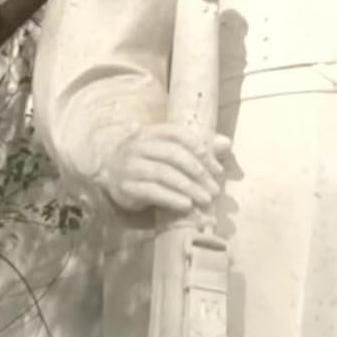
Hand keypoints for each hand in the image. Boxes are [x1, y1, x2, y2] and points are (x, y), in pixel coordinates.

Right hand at [96, 122, 230, 216]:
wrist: (109, 172)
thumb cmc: (147, 159)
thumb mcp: (168, 149)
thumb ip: (197, 146)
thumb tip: (226, 143)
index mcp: (152, 131)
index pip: (179, 134)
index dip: (199, 148)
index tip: (216, 167)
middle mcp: (139, 146)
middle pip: (174, 155)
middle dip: (198, 172)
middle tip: (215, 189)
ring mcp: (131, 166)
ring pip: (164, 174)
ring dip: (189, 188)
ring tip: (205, 199)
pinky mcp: (126, 187)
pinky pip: (152, 192)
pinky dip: (172, 198)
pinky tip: (186, 205)